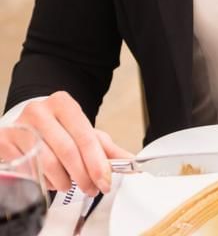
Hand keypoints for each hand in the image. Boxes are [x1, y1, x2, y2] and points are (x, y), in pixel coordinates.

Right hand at [13, 91, 132, 195]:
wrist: (28, 122)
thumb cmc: (59, 128)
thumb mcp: (85, 133)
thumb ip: (107, 148)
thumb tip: (131, 162)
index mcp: (63, 103)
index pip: (86, 137)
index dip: (98, 163)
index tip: (106, 180)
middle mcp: (39, 111)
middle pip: (67, 151)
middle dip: (84, 175)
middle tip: (92, 188)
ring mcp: (20, 126)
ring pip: (47, 163)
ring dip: (64, 181)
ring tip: (71, 183)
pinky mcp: (5, 142)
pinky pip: (29, 170)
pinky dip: (45, 181)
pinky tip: (52, 179)